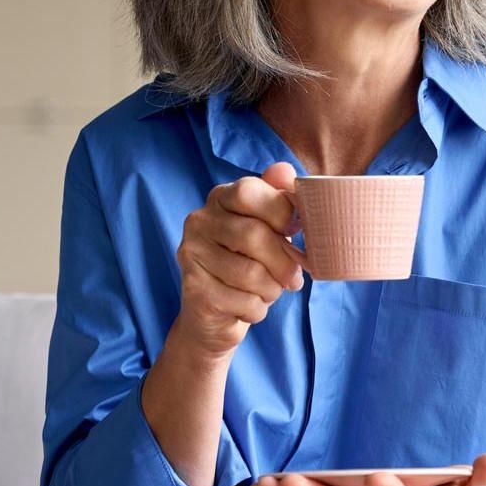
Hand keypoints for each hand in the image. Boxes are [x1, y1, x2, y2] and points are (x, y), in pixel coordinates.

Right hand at [175, 161, 307, 361]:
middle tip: (293, 278)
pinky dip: (257, 309)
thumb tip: (285, 170)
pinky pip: (243, 301)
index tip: (295, 232)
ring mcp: (191, 254)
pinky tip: (249, 305)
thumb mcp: (268, 229)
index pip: (248, 191)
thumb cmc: (250, 264)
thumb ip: (278, 198)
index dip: (280, 213)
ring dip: (272, 290)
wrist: (213, 314)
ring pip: (251, 273)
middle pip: (254, 235)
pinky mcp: (193, 289)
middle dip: (283, 263)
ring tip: (269, 291)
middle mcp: (199, 221)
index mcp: (219, 198)